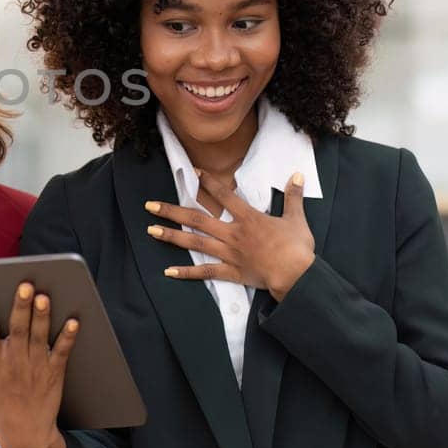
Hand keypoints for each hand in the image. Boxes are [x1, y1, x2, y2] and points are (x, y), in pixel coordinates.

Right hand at [0, 281, 78, 447]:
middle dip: (20, 306)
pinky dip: (68, 337)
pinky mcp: (54, 373)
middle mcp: (14, 362)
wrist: (25, 436)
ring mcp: (35, 367)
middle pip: (17, 329)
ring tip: (43, 296)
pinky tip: (74, 321)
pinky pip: (62, 352)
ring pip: (39, 336)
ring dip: (42, 317)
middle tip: (24, 285)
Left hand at [146, 169, 314, 299]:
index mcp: (248, 218)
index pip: (224, 195)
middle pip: (197, 219)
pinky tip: (168, 271)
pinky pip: (205, 272)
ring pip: (195, 242)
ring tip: (151, 230)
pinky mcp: (230, 272)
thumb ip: (293, 196)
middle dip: (172, 211)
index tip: (194, 173)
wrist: (296, 275)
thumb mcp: (296, 218)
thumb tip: (298, 174)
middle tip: (150, 205)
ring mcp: (228, 253)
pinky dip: (186, 273)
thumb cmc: (297, 247)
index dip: (208, 183)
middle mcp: (232, 233)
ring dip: (171, 236)